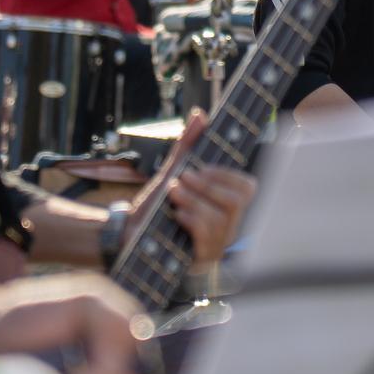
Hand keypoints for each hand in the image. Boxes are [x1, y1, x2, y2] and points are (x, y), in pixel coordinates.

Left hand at [127, 110, 256, 268]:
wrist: (126, 233)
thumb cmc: (153, 206)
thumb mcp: (172, 172)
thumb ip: (188, 145)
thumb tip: (199, 115)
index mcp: (225, 205)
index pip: (248, 187)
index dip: (227, 174)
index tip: (200, 167)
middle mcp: (228, 226)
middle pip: (239, 201)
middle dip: (209, 185)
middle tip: (184, 178)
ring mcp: (217, 245)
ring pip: (221, 217)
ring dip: (194, 200)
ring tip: (174, 193)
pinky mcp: (201, 259)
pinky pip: (208, 235)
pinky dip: (192, 218)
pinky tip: (177, 215)